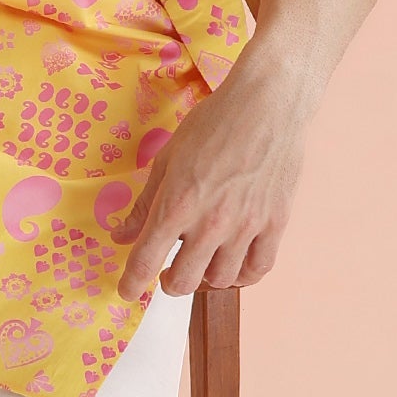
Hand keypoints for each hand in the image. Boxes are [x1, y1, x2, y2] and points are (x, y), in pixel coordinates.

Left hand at [106, 56, 312, 299]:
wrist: (266, 104)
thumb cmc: (213, 123)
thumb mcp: (167, 159)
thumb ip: (145, 203)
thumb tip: (122, 235)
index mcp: (177, 205)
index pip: (145, 261)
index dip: (132, 284)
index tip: (127, 292)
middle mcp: (210, 223)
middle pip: (184, 282)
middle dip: (168, 283)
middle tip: (167, 273)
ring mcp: (246, 227)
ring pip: (221, 280)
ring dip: (205, 278)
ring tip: (201, 263)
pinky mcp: (275, 223)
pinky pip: (258, 268)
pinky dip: (243, 275)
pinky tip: (234, 264)